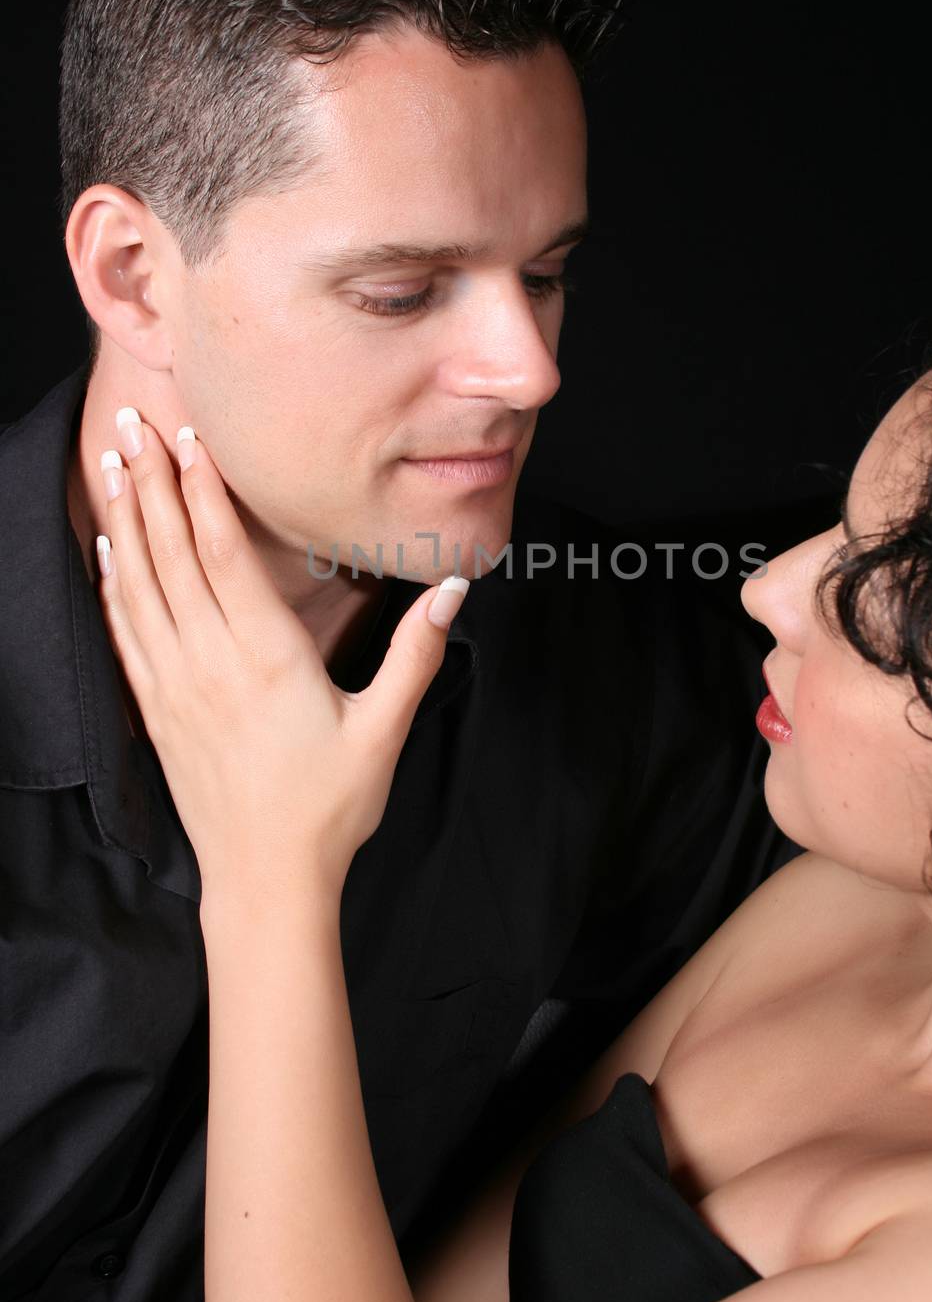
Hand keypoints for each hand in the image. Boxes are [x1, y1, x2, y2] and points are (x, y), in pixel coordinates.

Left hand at [94, 408, 468, 904]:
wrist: (265, 882)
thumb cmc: (330, 809)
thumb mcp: (384, 730)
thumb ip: (416, 654)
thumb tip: (454, 589)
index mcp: (266, 658)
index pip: (223, 553)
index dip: (204, 489)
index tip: (191, 436)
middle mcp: (210, 663)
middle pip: (171, 554)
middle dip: (152, 481)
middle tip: (131, 419)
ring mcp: (174, 687)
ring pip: (139, 585)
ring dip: (125, 519)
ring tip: (113, 461)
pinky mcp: (157, 712)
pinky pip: (125, 632)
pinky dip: (113, 584)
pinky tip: (107, 550)